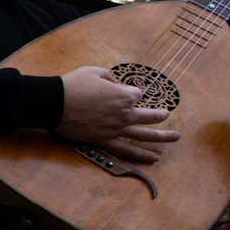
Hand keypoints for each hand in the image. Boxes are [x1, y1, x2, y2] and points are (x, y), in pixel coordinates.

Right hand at [55, 64, 178, 165]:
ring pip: (145, 135)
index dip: (130, 91)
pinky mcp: (105, 140)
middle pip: (150, 116)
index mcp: (125, 96)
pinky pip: (127, 150)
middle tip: (165, 115)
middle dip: (160, 115)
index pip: (138, 95)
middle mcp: (125, 114)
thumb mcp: (94, 71)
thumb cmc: (73, 85)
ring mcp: (116, 130)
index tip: (120, 90)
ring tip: (175, 138)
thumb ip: (111, 77)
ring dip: (163, 137)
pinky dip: (141, 154)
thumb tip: (116, 85)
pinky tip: (155, 158)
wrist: (54, 104)